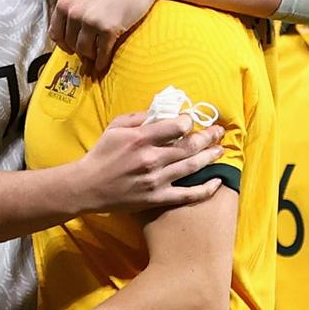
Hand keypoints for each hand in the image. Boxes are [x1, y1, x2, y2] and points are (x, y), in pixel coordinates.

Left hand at [51, 0, 159, 72]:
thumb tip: (71, 8)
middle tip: (86, 54)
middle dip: (78, 49)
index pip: (55, 31)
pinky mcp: (108, 28)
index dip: (63, 42)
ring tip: (96, 58)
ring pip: (84, 49)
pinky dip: (102, 61)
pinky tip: (104, 63)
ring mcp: (90, 21)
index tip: (69, 48)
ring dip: (90, 56)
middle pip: (70, 42)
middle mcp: (74, 11)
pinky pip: (101, 52)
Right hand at [76, 111, 224, 212]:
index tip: (191, 120)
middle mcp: (152, 159)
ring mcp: (157, 180)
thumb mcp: (115, 127)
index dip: (188, 121)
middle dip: (208, 137)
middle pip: (189, 146)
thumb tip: (162, 112)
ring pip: (192, 167)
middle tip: (219, 132)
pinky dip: (205, 189)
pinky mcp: (157, 198)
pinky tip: (218, 182)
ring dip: (210, 157)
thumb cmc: (101, 154)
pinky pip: (187, 195)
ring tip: (221, 150)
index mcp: (141, 138)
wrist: (87, 187)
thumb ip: (139, 117)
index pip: (176, 126)